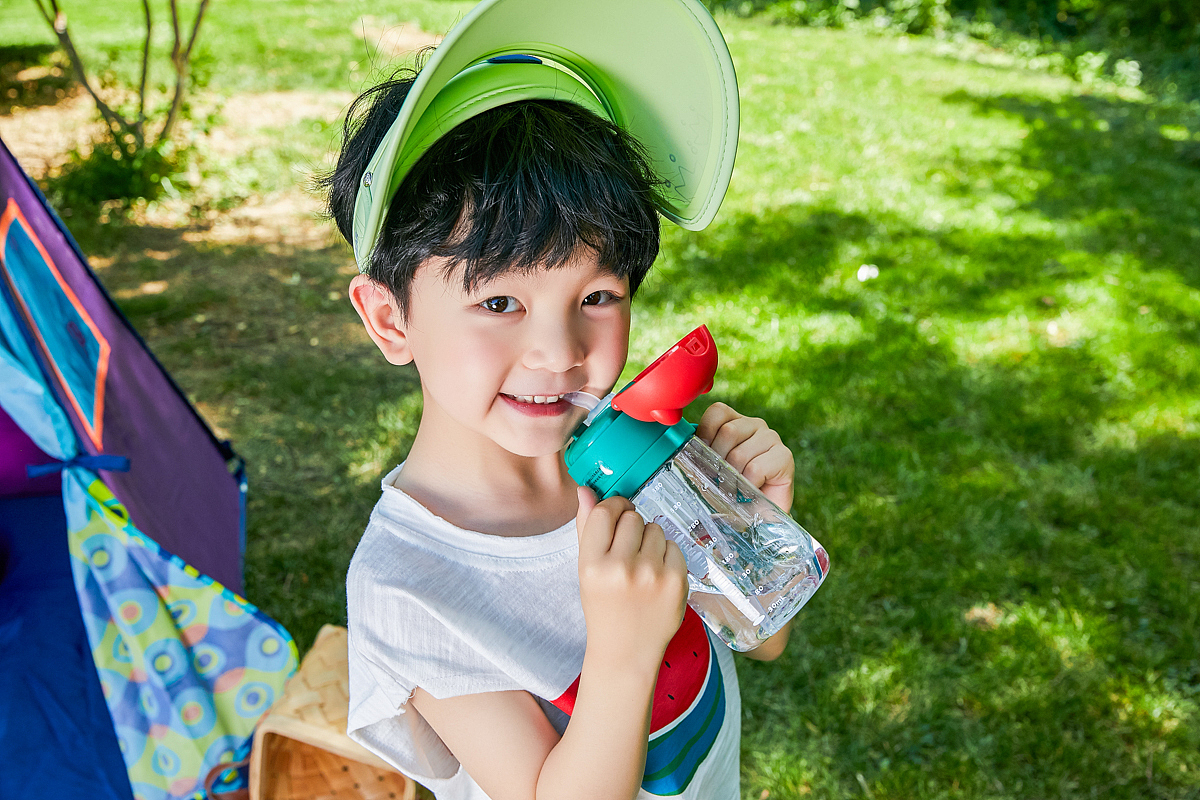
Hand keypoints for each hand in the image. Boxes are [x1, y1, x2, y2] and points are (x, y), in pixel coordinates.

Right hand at [575, 488, 687, 672]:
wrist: (627, 651)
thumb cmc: (604, 607)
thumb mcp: (586, 570)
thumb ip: (586, 528)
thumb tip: (585, 490)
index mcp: (592, 565)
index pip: (605, 512)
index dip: (614, 507)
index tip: (618, 514)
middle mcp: (621, 568)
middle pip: (632, 517)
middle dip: (631, 528)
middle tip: (628, 552)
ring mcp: (651, 575)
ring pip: (656, 528)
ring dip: (650, 541)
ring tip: (642, 567)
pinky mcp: (676, 581)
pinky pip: (674, 546)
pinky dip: (667, 557)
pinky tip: (657, 577)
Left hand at [696, 402, 794, 511]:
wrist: (760, 515)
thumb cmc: (734, 490)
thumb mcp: (711, 471)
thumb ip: (699, 458)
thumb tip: (682, 453)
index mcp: (736, 422)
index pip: (718, 411)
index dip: (706, 433)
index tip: (702, 456)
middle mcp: (755, 425)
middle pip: (728, 432)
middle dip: (718, 462)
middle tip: (720, 480)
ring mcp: (772, 438)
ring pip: (740, 453)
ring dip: (732, 477)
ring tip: (735, 488)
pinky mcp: (784, 456)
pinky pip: (755, 468)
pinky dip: (747, 485)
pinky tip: (750, 491)